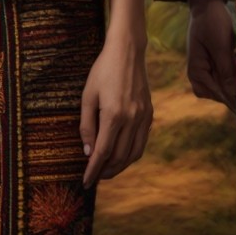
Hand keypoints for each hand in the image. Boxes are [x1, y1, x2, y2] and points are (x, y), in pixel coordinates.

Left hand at [80, 29, 151, 186]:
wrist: (127, 52)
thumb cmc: (102, 71)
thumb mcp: (87, 96)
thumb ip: (86, 125)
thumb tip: (87, 152)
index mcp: (114, 115)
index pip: (102, 152)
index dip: (93, 170)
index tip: (86, 182)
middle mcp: (132, 119)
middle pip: (119, 157)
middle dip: (106, 171)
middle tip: (95, 177)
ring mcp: (143, 117)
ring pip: (133, 153)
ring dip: (120, 166)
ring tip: (107, 170)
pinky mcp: (149, 114)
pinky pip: (141, 142)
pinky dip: (131, 154)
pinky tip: (121, 154)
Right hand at [185, 0, 235, 110]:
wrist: (208, 3)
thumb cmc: (211, 23)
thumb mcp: (220, 46)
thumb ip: (226, 70)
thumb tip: (232, 93)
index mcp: (196, 70)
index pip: (214, 92)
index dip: (231, 98)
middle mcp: (199, 72)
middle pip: (217, 93)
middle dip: (231, 91)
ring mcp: (207, 67)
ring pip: (222, 85)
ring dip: (234, 82)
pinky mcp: (215, 61)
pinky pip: (225, 75)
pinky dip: (234, 74)